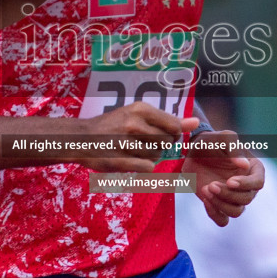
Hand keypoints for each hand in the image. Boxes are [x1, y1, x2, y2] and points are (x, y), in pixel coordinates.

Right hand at [78, 103, 198, 172]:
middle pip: (167, 143)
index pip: (175, 126)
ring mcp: (126, 143)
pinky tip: (130, 160)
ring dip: (150, 157)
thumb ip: (168, 120)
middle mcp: (133, 124)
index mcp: (140, 109)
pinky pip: (147, 168)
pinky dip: (142, 166)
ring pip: (157, 156)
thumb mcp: (138, 115)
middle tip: (143, 143)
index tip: (162, 134)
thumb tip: (196, 123)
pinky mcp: (120, 161)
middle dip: (160, 146)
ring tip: (133, 150)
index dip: (173, 134)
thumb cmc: (113, 125)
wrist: (81, 138)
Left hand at [183, 131, 263, 225]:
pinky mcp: (219, 205)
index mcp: (253, 169)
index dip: (246, 185)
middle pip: (246, 199)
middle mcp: (247, 186)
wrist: (193, 152)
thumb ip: (234, 148)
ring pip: (236, 212)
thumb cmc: (211, 142)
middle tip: (211, 185)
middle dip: (228, 194)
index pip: (258, 183)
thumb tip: (245, 165)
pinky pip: (223, 220)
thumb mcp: (222, 139)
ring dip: (221, 204)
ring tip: (206, 189)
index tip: (230, 181)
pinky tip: (205, 200)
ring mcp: (233, 197)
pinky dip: (215, 214)